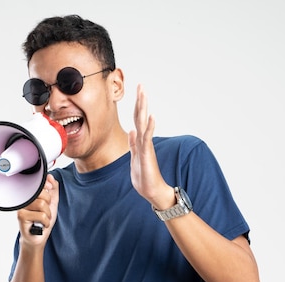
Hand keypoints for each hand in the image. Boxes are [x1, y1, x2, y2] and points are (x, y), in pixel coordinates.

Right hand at [17, 174, 58, 243]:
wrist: (38, 236)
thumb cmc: (42, 220)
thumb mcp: (52, 203)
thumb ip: (53, 189)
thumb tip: (50, 177)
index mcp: (30, 194)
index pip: (37, 183)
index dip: (45, 184)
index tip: (49, 188)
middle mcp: (24, 199)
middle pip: (41, 193)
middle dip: (48, 203)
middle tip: (45, 211)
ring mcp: (21, 207)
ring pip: (42, 204)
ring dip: (47, 214)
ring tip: (43, 219)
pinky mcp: (21, 216)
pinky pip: (41, 215)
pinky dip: (45, 221)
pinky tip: (41, 224)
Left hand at [128, 85, 173, 208]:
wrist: (152, 191)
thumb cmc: (144, 177)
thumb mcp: (135, 158)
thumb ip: (133, 144)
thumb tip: (131, 131)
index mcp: (139, 141)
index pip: (137, 120)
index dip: (137, 107)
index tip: (138, 93)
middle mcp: (143, 141)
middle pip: (141, 117)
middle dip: (141, 101)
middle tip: (141, 85)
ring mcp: (146, 146)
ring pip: (143, 123)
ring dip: (143, 108)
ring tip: (144, 94)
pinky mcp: (147, 153)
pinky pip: (147, 138)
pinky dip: (149, 126)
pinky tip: (151, 116)